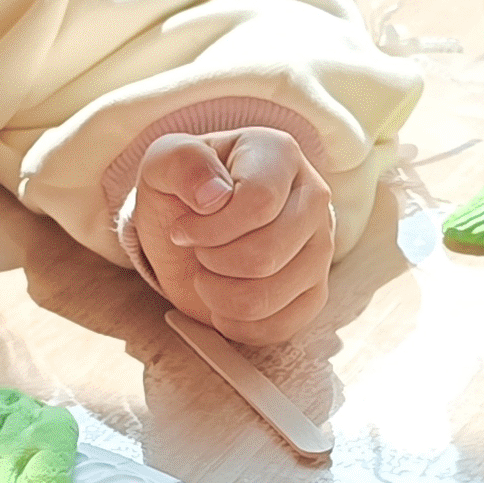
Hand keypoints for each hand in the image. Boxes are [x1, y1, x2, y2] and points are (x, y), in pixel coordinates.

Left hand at [130, 127, 335, 347]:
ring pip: (270, 296)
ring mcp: (321, 247)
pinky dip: (238, 325)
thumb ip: (181, 161)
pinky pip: (280, 327)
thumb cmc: (180, 192)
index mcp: (280, 155)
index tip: (183, 229)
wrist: (188, 233)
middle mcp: (313, 197)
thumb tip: (214, 196)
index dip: (210, 228)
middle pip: (266, 254)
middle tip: (199, 251)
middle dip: (213, 262)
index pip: (259, 202)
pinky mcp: (315, 291)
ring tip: (208, 275)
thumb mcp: (162, 164)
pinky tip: (223, 303)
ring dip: (219, 296)